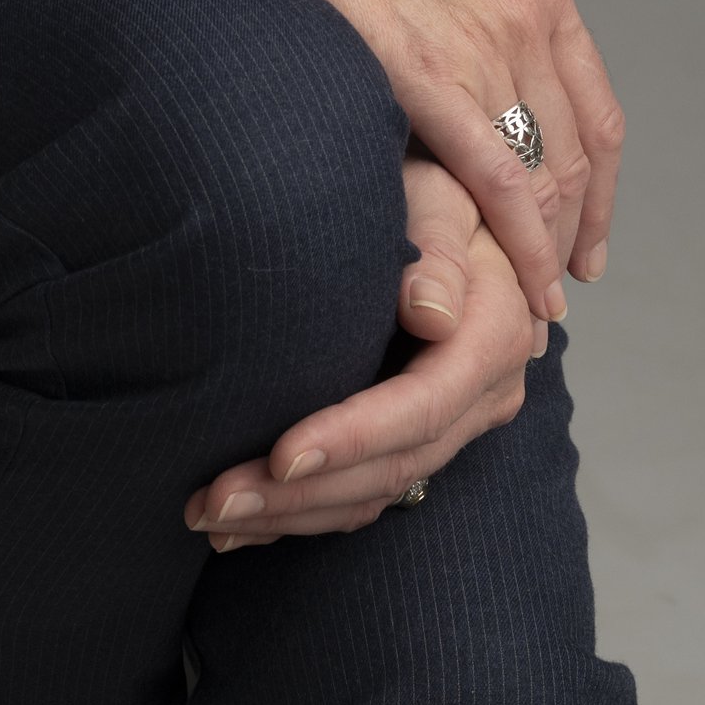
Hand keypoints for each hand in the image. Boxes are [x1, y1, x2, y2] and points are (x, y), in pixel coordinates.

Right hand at [166, 0, 622, 316]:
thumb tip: (441, 39)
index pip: (594, 107)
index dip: (598, 187)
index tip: (584, 238)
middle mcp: (525, 9)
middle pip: (574, 152)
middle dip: (570, 229)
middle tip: (550, 290)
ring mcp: (483, 41)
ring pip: (542, 175)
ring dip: (541, 250)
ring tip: (528, 307)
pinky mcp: (428, 72)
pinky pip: (499, 181)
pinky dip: (521, 245)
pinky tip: (518, 288)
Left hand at [184, 159, 542, 546]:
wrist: (453, 198)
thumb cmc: (434, 182)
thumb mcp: (441, 190)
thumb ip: (437, 243)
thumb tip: (431, 314)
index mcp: (494, 334)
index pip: (422, 406)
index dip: (353, 438)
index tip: (280, 456)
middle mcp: (487, 392)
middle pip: (395, 466)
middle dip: (301, 494)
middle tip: (213, 503)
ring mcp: (460, 420)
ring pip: (378, 491)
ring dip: (292, 514)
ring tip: (209, 517)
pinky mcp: (427, 435)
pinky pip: (373, 490)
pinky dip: (308, 510)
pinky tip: (244, 522)